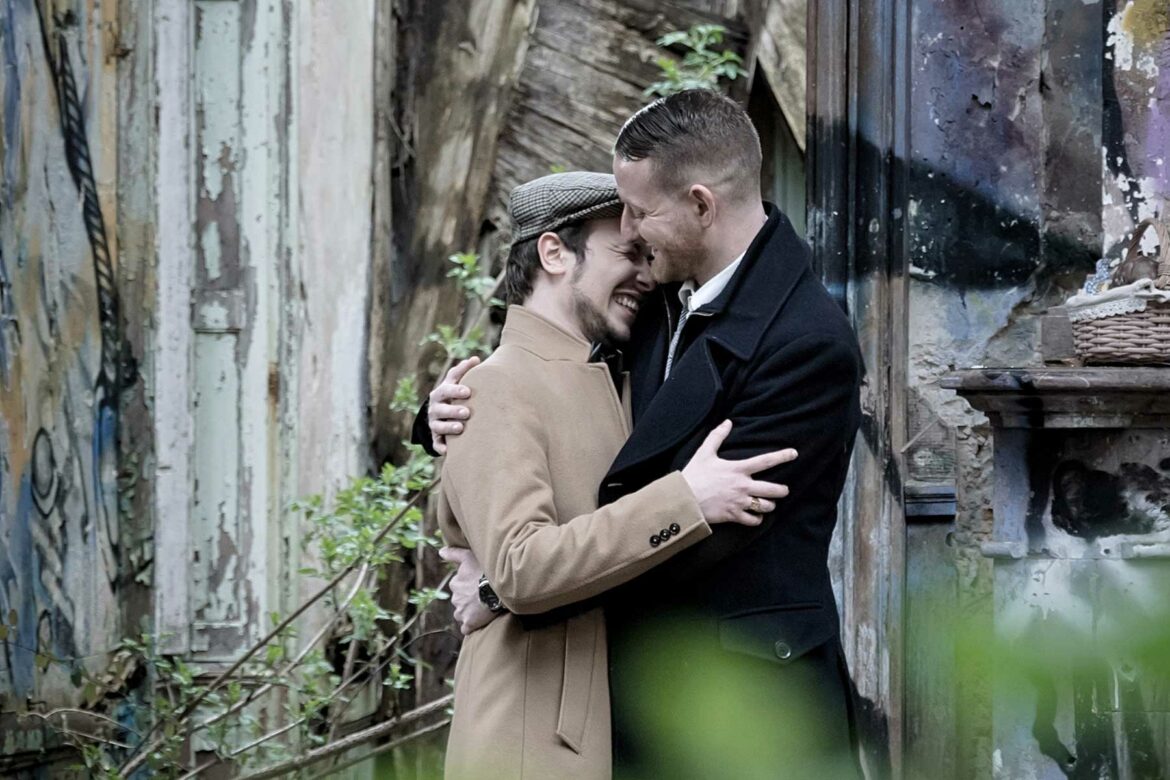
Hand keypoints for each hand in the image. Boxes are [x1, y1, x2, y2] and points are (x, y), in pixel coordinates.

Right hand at [428, 357, 479, 454]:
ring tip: (460, 428)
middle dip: (453, 410)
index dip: (455, 390)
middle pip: (441, 409)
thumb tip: (476, 359)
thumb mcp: (455, 381)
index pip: (446, 390)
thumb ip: (463, 370)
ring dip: (448, 427)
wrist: (439, 413)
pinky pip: (436, 444)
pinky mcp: (435, 438)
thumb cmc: (453, 394)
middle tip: (467, 412)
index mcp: (440, 393)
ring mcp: (434, 423)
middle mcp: (435, 408)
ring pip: (438, 426)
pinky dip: (440, 447)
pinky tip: (448, 451)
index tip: (468, 391)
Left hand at [439, 546, 499, 635]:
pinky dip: (471, 626)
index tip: (477, 585)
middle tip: (482, 597)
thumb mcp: (469, 557)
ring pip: (462, 614)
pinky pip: (466, 628)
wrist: (498, 590)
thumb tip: (440, 551)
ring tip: (482, 609)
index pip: (458, 587)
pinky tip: (480, 621)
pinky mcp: (469, 624)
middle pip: (460, 601)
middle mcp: (455, 599)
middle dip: (468, 600)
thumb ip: (454, 554)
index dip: (468, 586)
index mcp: (455, 584)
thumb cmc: (484, 571)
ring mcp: (461, 612)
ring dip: (469, 613)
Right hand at [681, 420, 796, 525]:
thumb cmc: (693, 475)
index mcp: (738, 469)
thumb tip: (727, 422)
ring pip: (766, 506)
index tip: (794, 454)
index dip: (782, 456)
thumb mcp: (704, 452)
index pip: (765, 461)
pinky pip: (753, 520)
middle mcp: (743, 486)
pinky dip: (757, 519)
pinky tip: (757, 516)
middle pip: (773, 489)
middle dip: (782, 490)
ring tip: (769, 503)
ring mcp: (740, 502)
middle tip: (784, 490)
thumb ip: (717, 436)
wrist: (684, 499)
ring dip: (770, 505)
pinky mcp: (734, 515)